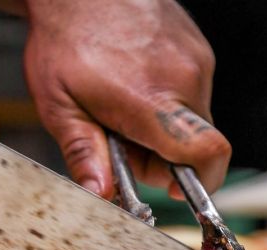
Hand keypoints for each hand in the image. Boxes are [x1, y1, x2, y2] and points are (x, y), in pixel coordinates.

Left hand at [23, 0, 230, 199]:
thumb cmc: (64, 38)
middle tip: (122, 139)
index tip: (176, 191)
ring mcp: (196, 58)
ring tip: (125, 107)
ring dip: (164, 130)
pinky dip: (169, 103)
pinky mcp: (197, 48)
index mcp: (152, 100)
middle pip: (195, 146)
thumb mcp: (60, 105)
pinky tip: (136, 86)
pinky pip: (193, 94)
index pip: (207, 153)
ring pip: (194, 121)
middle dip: (161, 158)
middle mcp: (185, 78)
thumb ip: (83, 153)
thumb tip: (102, 193)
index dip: (201, 183)